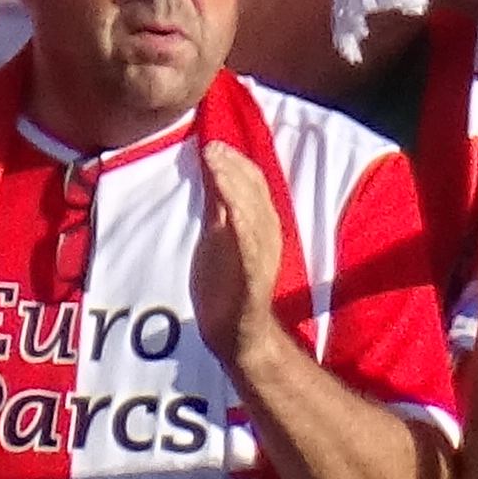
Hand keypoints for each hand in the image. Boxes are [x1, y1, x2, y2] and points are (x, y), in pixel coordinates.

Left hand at [193, 138, 289, 365]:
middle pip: (254, 192)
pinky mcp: (253, 280)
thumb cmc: (226, 285)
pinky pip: (250, 249)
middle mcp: (266, 235)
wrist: (239, 336)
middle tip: (211, 145)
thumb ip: (218, 207)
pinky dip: (243, 226)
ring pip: (254, 213)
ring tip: (217, 164)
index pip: (252, 183)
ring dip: (236, 186)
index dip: (234, 160)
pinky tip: (230, 211)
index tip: (212, 142)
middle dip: (233, 166)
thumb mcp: (217, 238)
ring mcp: (261, 257)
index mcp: (259, 224)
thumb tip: (211, 171)